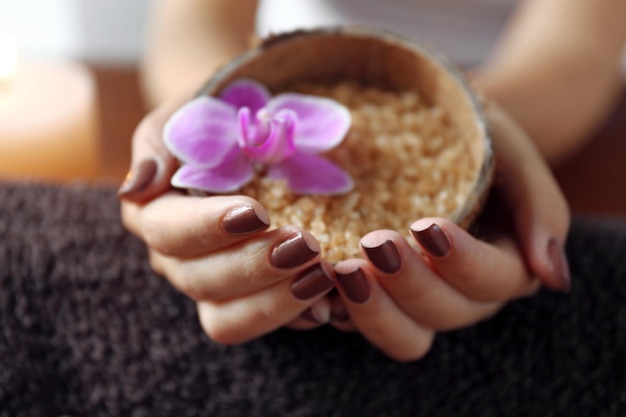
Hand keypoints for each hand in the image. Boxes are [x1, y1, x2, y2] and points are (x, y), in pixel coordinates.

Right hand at [118, 98, 335, 344]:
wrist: (260, 128)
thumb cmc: (223, 116)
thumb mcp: (188, 109)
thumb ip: (158, 142)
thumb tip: (138, 186)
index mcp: (156, 213)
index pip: (168, 233)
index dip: (208, 228)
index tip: (258, 212)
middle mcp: (180, 258)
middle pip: (201, 281)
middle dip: (254, 266)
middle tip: (305, 243)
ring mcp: (217, 284)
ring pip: (228, 319)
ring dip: (277, 300)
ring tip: (323, 273)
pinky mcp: (254, 298)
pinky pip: (269, 325)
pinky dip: (299, 317)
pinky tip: (330, 302)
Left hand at [331, 103, 570, 360]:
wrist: (434, 135)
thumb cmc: (477, 140)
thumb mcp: (513, 154)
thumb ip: (542, 209)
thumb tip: (552, 276)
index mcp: (504, 264)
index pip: (493, 280)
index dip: (462, 262)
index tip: (426, 226)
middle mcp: (463, 293)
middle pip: (444, 312)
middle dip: (409, 283)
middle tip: (374, 245)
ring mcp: (417, 301)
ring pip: (404, 335)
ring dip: (373, 310)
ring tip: (343, 270)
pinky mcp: (378, 297)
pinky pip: (359, 324)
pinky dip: (338, 313)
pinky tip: (318, 287)